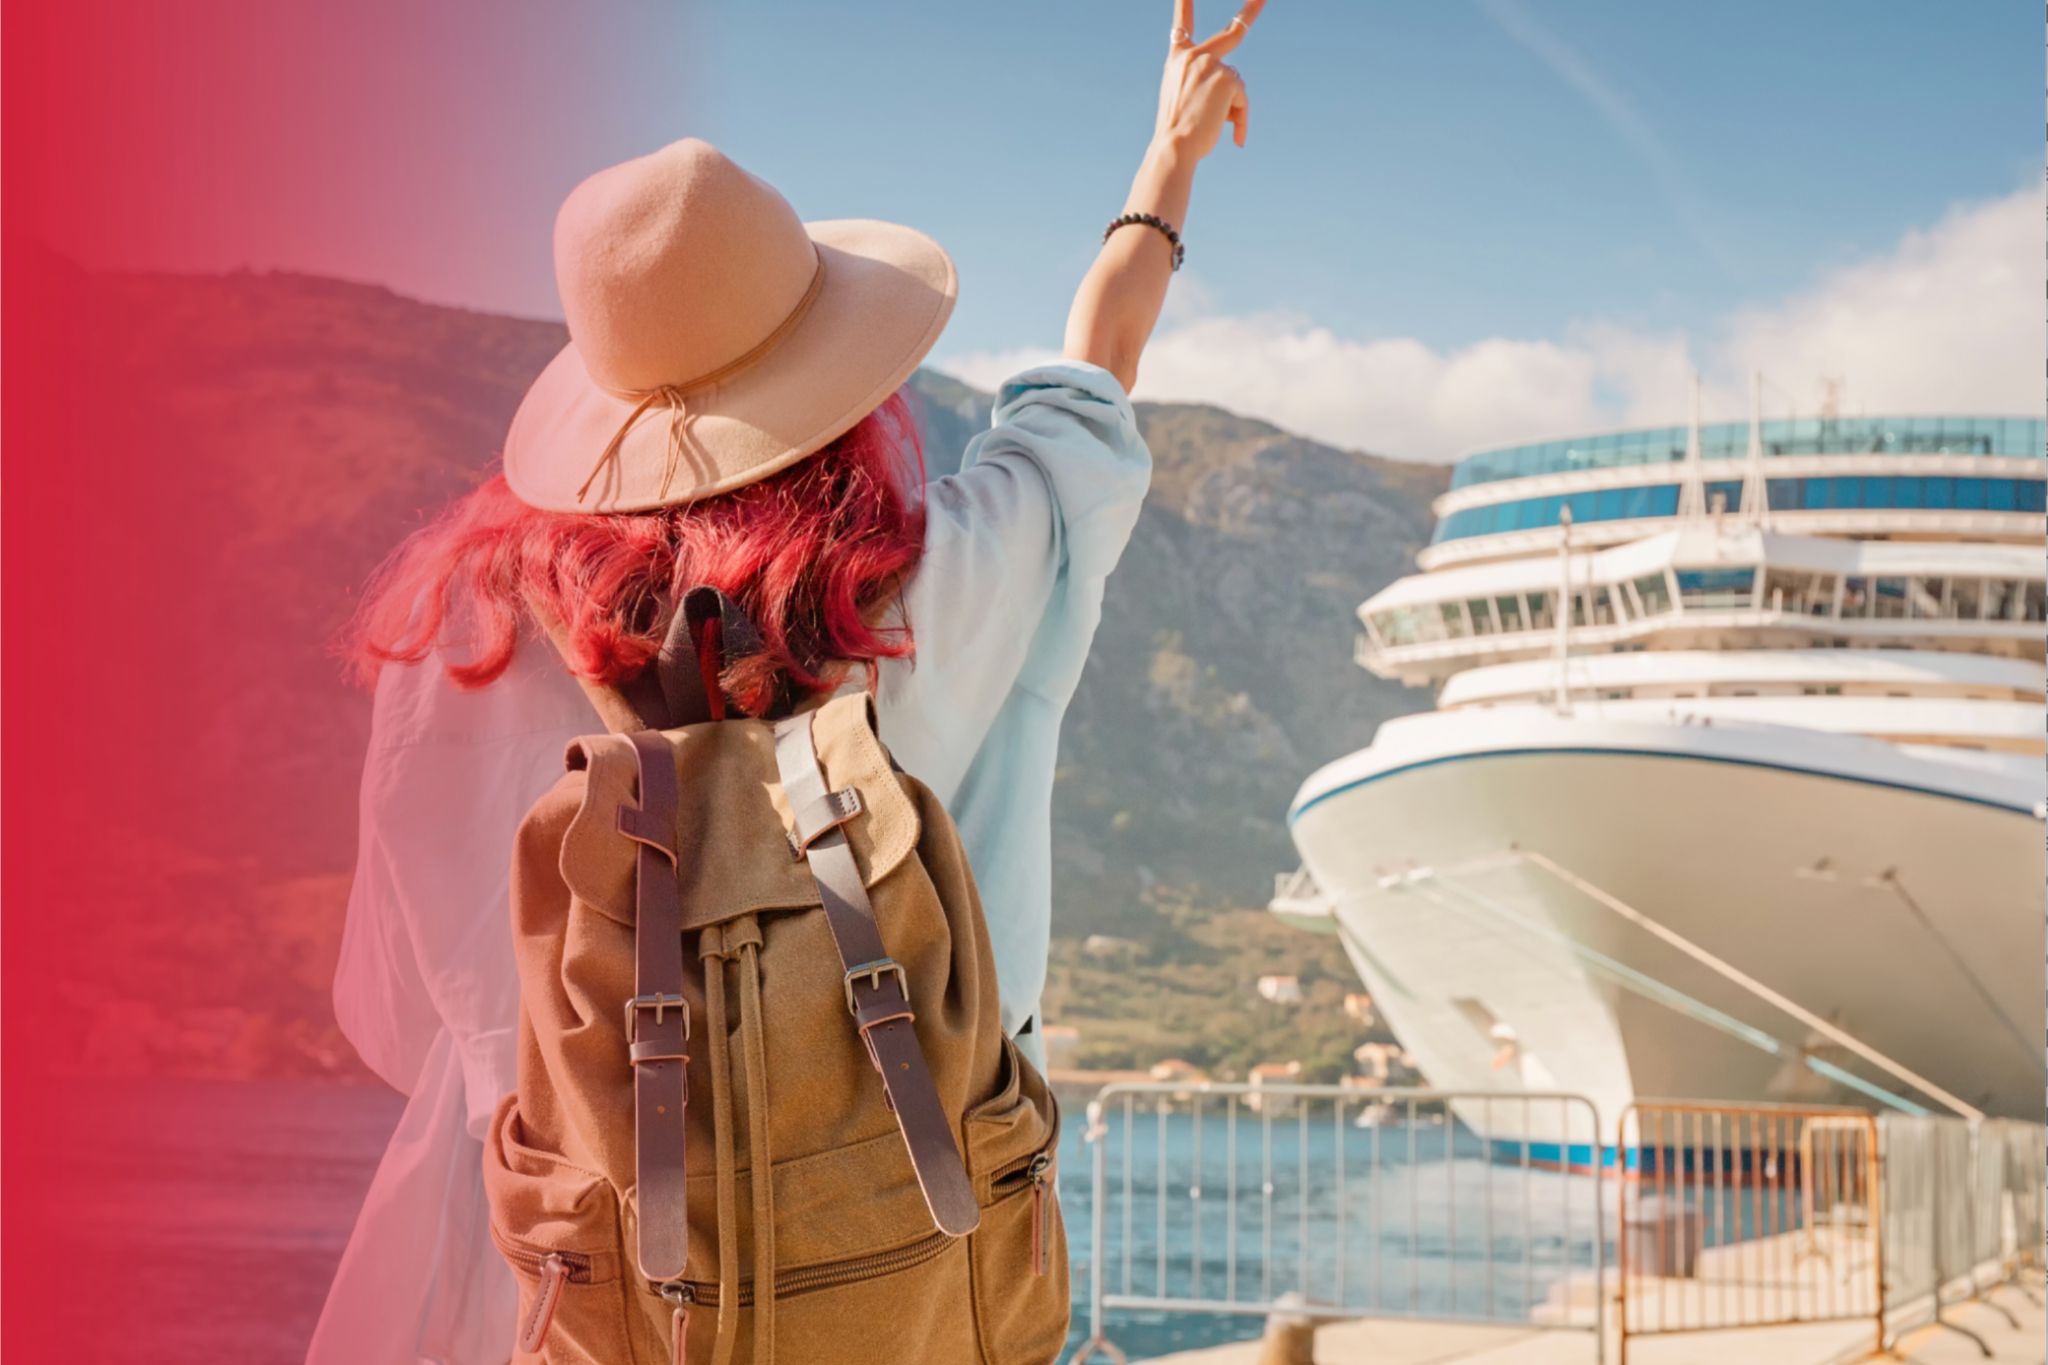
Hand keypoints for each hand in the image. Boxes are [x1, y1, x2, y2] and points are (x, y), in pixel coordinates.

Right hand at [1156, 0, 1263, 157]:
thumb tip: (1235, 84)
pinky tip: (1233, 137)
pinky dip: (1240, 118)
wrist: (1174, 146)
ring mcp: (1210, 63)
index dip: (1185, 1)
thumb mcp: (1184, 99)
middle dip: (1254, 10)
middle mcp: (1193, 55)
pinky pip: (1242, 98)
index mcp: (1178, 59)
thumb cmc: (1177, 132)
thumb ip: (1206, 82)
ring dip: (1233, 106)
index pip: (1183, 22)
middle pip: (1233, 32)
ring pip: (1236, 84)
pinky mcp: (1226, 77)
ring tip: (1213, 127)